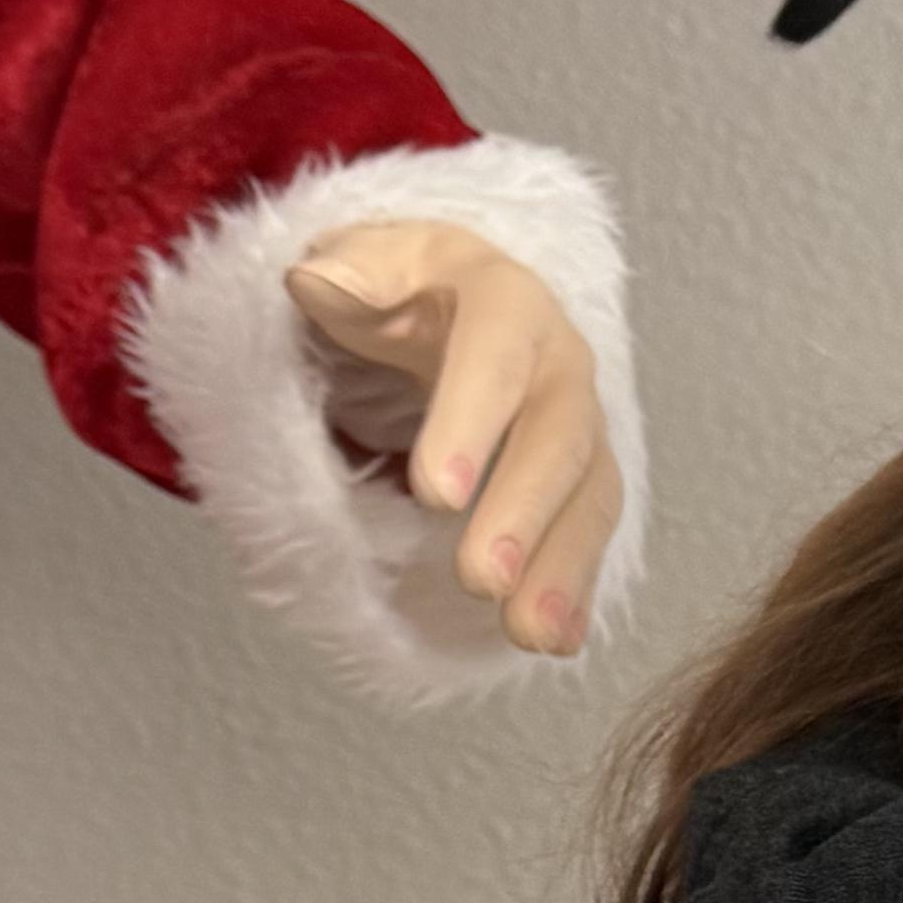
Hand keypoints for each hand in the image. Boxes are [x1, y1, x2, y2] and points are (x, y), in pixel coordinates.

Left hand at [284, 218, 622, 655]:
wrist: (457, 302)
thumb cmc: (406, 289)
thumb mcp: (373, 262)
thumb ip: (351, 273)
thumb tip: (314, 279)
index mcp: (507, 303)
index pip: (496, 355)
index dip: (471, 421)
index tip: (435, 492)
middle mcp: (560, 364)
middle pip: (556, 436)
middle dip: (522, 512)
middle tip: (482, 579)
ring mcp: (578, 425)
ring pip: (588, 494)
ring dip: (562, 567)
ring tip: (530, 634)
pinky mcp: (580, 478)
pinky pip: (588, 530)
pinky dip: (575, 587)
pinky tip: (556, 640)